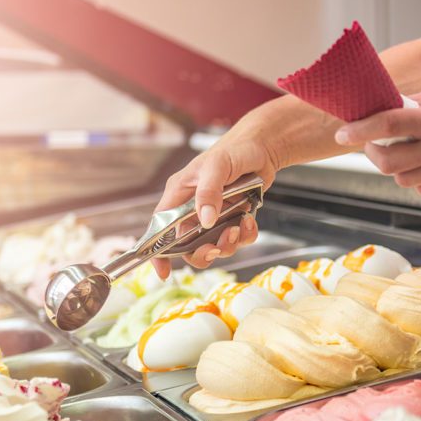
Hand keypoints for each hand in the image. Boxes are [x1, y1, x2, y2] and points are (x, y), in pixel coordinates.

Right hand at [151, 119, 282, 278]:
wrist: (263, 147)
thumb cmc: (234, 150)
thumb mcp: (216, 167)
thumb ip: (208, 192)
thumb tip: (204, 221)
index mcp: (179, 194)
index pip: (160, 228)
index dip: (158, 252)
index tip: (163, 272)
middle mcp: (193, 208)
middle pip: (187, 245)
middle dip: (203, 251)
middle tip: (217, 247)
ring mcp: (213, 215)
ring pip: (213, 245)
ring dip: (227, 244)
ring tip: (238, 228)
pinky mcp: (232, 218)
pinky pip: (236, 238)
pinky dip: (244, 235)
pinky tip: (249, 221)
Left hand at [334, 84, 420, 195]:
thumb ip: (408, 107)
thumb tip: (374, 115)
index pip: (388, 125)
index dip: (360, 130)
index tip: (343, 133)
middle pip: (388, 162)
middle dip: (372, 153)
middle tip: (373, 144)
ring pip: (402, 179)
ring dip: (396, 166)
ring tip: (408, 150)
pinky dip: (417, 176)